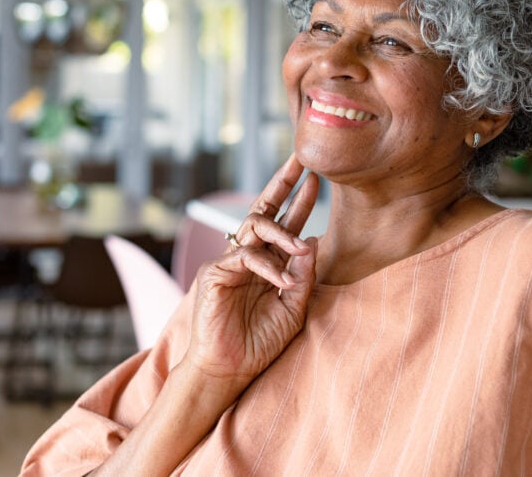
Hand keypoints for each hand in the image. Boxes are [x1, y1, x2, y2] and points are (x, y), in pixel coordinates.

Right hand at [186, 154, 318, 383]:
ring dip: (284, 233)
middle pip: (265, 208)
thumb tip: (313, 240)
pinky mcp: (215, 272)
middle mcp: (249, 255)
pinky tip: (283, 282)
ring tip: (301, 248)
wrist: (232, 370)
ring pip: (256, 226)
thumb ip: (304, 277)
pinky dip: (269, 266)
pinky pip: (246, 255)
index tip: (316, 178)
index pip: (284, 222)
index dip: (299, 199)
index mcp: (268, 262)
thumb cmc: (260, 343)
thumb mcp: (294, 308)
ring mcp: (230, 261)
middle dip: (284, 183)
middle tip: (303, 162)